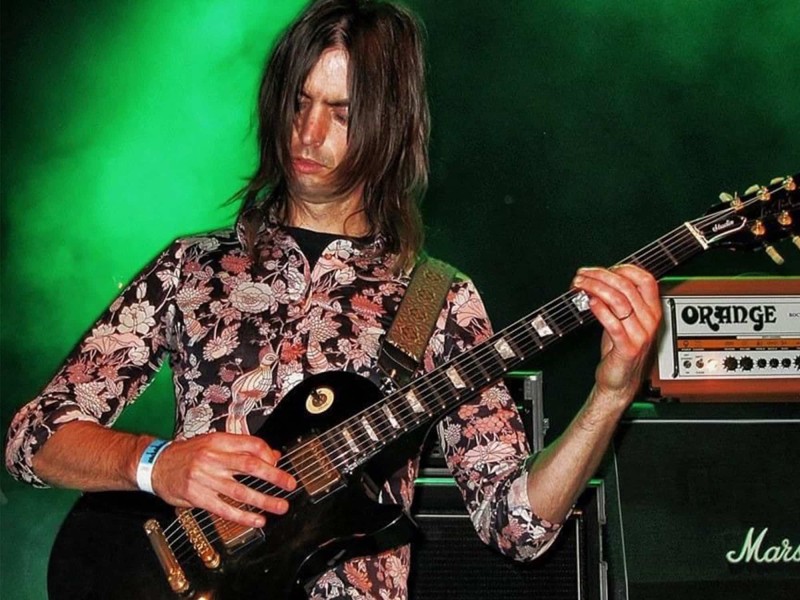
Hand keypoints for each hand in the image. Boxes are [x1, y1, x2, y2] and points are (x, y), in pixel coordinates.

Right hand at [150, 432, 296, 527]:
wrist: (155, 464)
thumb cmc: (187, 453)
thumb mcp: (213, 443)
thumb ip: (242, 448)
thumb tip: (272, 455)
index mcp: (218, 441)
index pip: (250, 444)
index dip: (268, 454)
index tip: (279, 462)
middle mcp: (212, 458)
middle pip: (249, 466)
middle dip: (274, 476)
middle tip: (290, 483)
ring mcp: (205, 479)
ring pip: (240, 491)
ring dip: (263, 500)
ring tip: (280, 506)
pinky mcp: (197, 497)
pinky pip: (224, 508)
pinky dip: (243, 516)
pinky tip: (257, 520)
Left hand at [571, 265, 661, 405]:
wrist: (620, 382)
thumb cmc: (619, 350)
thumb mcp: (624, 321)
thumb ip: (618, 301)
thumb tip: (601, 279)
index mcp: (652, 311)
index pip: (646, 280)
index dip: (624, 269)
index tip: (602, 269)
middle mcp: (650, 321)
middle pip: (628, 287)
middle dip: (601, 276)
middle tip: (582, 275)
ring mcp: (641, 335)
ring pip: (620, 301)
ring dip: (596, 289)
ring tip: (580, 286)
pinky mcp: (628, 348)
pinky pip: (614, 324)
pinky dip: (601, 310)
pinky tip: (590, 303)